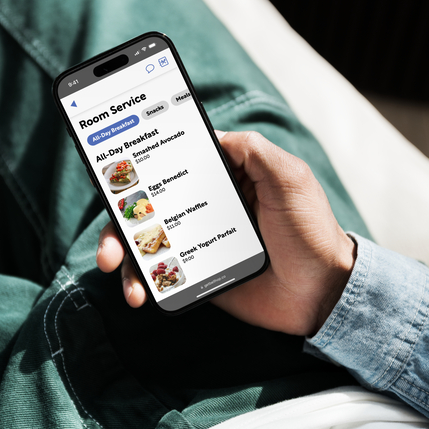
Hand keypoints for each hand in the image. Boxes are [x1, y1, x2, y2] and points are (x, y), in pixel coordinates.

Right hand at [96, 131, 355, 335]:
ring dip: (120, 251)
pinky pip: (159, 273)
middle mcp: (203, 206)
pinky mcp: (195, 272)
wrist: (320, 293)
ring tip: (112, 267)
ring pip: (145, 239)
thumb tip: (213, 135)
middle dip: (118, 215)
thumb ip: (254, 150)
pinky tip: (138, 294)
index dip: (140, 163)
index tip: (111, 167)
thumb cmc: (309, 230)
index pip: (172, 163)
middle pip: (147, 203)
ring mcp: (196, 240)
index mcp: (223, 178)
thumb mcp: (289, 178)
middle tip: (107, 232)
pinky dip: (141, 282)